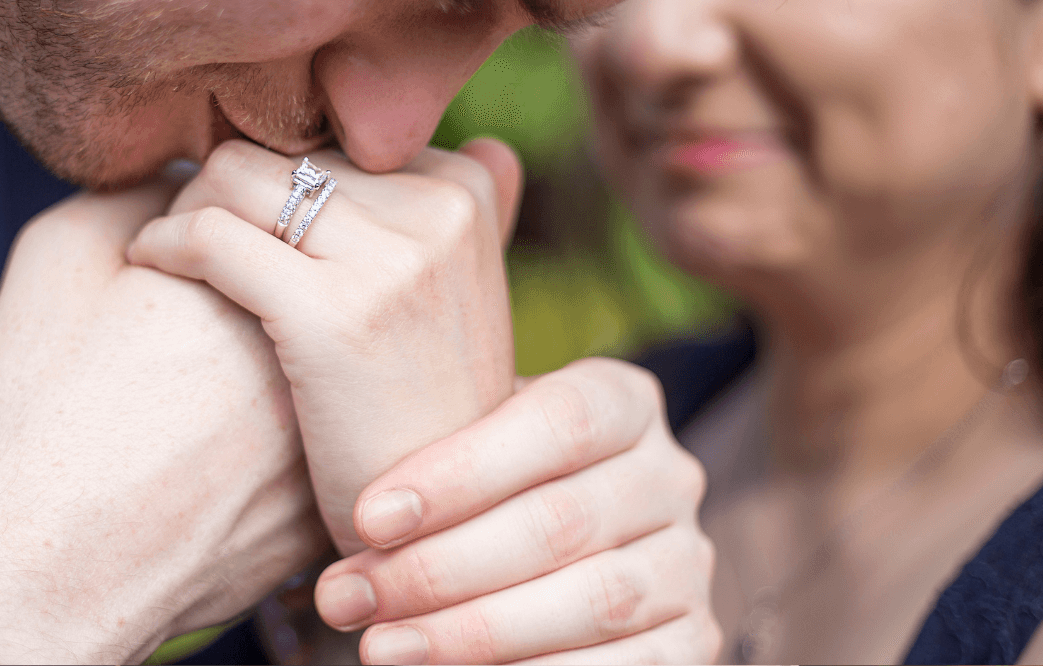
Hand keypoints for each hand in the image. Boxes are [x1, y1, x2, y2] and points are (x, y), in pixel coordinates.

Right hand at [0, 181, 327, 664]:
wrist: (44, 574)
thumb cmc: (37, 420)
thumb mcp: (58, 262)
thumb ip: (131, 192)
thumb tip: (181, 180)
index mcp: (249, 276)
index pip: (256, 208)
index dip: (201, 225)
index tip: (163, 264)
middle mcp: (310, 348)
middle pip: (297, 280)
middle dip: (256, 282)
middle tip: (185, 333)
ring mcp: (327, 435)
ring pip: (314, 362)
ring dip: (278, 353)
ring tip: (201, 391)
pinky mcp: (325, 507)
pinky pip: (313, 444)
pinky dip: (278, 434)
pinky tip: (219, 450)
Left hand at [127, 138, 522, 554]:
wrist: (424, 537)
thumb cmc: (418, 417)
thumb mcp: (462, 306)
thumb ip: (459, 223)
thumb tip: (487, 144)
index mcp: (466, 189)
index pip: (326, 134)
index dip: (266, 173)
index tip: (232, 216)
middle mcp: (440, 207)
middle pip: (276, 149)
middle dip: (219, 188)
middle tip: (182, 240)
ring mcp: (394, 260)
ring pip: (233, 177)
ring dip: (183, 209)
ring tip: (162, 255)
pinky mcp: (332, 313)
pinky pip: (210, 236)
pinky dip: (162, 244)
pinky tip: (144, 268)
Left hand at [315, 358, 719, 664]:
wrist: (537, 538)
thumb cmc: (476, 482)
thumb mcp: (463, 438)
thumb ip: (431, 440)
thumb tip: (356, 505)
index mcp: (623, 402)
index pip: (557, 423)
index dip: (459, 473)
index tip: (366, 517)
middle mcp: (669, 476)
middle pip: (560, 523)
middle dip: (438, 569)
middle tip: (345, 597)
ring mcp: (689, 562)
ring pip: (592, 601)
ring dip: (472, 634)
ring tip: (380, 647)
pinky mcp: (696, 638)